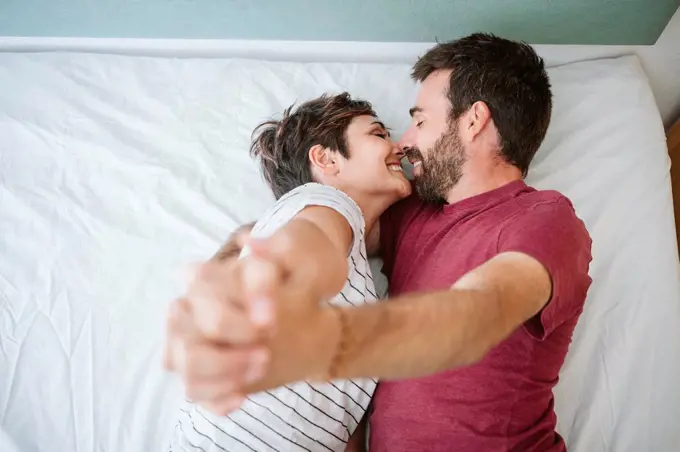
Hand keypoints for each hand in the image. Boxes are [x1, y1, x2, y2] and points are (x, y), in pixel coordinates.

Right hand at [164, 232, 339, 413]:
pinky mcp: (196, 374)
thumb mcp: (293, 269)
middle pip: (196, 327)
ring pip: (187, 363)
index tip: (271, 320)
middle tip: (268, 340)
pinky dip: (218, 397)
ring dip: (227, 370)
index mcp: (205, 278)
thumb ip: (271, 258)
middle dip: (238, 335)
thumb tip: (252, 245)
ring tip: (261, 364)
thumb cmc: (291, 293)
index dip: (240, 304)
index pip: (205, 282)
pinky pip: (194, 391)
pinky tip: (242, 395)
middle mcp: (185, 309)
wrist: (302, 329)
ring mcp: (184, 343)